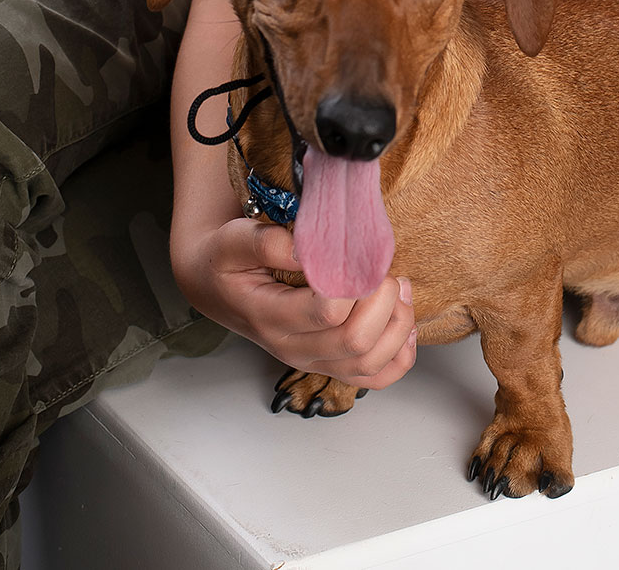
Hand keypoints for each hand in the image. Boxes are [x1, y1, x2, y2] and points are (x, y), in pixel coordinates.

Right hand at [172, 216, 416, 388]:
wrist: (215, 286)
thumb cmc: (226, 261)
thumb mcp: (233, 240)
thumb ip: (266, 242)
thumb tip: (305, 249)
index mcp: (271, 318)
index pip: (328, 311)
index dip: (355, 283)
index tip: (360, 255)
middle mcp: (293, 348)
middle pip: (356, 341)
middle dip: (383, 300)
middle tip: (384, 269)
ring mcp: (312, 361)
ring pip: (370, 363)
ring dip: (397, 324)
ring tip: (398, 288)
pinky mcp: (328, 365)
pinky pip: (373, 378)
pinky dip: (399, 356)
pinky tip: (404, 325)